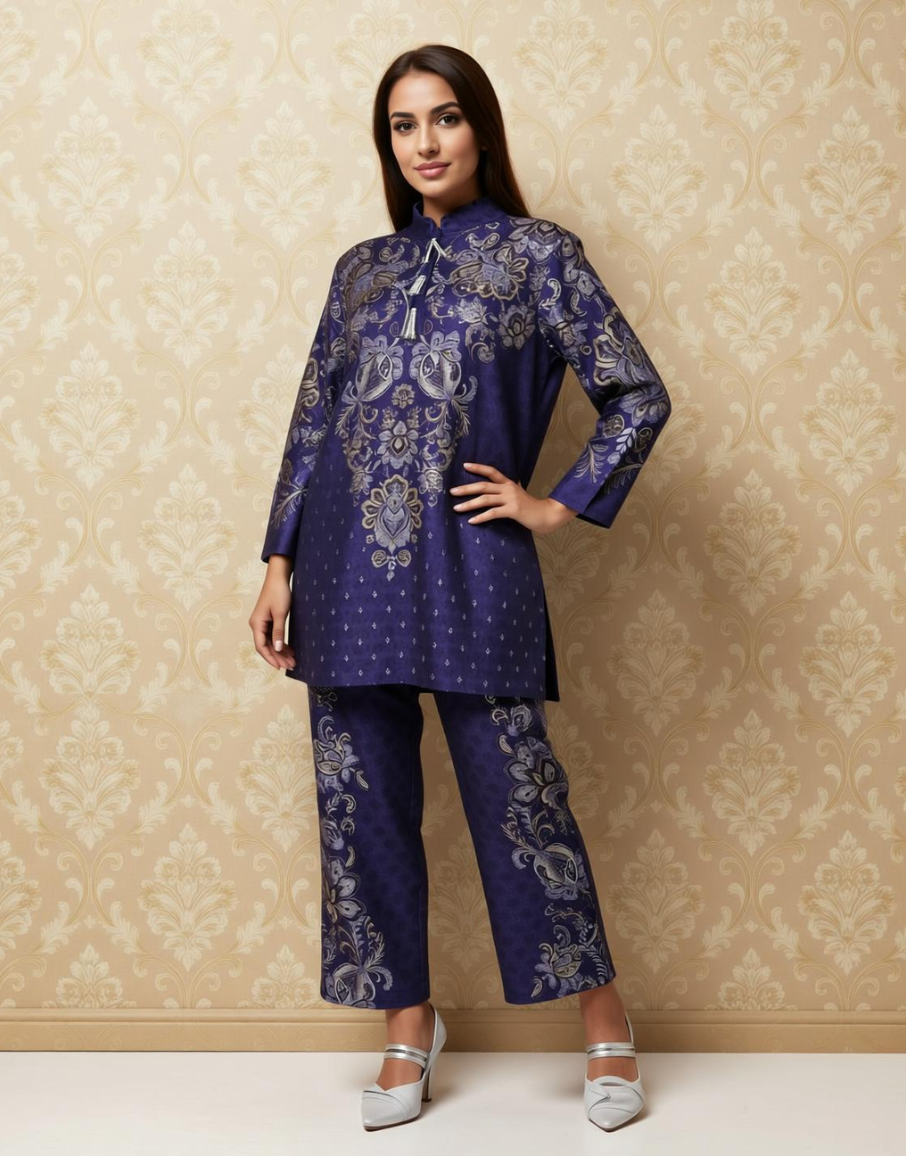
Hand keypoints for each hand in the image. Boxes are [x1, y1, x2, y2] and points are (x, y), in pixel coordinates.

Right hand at [249, 563, 296, 669]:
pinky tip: (290, 649)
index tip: (280, 667)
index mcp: (256, 624)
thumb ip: (278, 632)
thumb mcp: (280, 613)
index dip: (271, 658)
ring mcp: (262, 623)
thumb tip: (278, 649)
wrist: (278, 577)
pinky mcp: (268, 620)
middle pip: (267, 646)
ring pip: (271, 642)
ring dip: (281, 652)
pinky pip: (273, 636)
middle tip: (291, 666)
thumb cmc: (279, 593)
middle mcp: (257, 625)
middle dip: (278, 657)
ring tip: (293, 660)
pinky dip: (281, 643)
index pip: (261, 647)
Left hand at [449, 462, 578, 534]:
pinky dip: (481, 517)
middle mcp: (508, 488)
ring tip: (457, 508)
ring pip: (485, 499)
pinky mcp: (513, 510)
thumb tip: (493, 490)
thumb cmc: (530, 507)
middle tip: (452, 491)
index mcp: (508, 483)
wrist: (546, 515)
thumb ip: (506, 490)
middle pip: (483, 486)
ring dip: (469, 504)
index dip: (478, 468)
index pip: (492, 471)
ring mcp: (511, 499)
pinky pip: (493, 513)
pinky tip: (472, 521)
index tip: (465, 465)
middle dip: (466, 488)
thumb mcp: (518, 494)